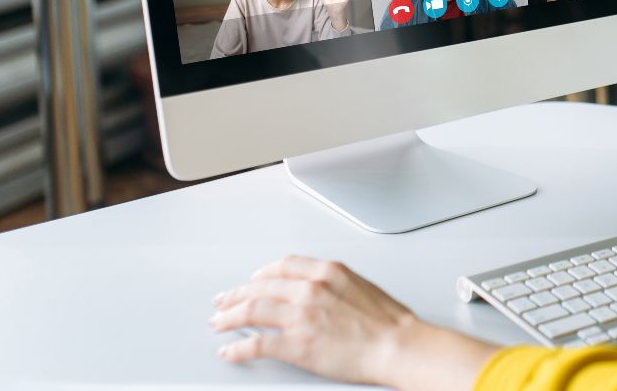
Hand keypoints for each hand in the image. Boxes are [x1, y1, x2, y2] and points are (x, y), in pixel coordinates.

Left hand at [211, 256, 498, 387]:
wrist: (398, 345)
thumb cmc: (388, 322)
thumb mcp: (360, 286)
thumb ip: (333, 284)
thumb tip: (316, 289)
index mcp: (327, 272)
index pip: (282, 265)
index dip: (261, 274)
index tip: (252, 280)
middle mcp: (310, 289)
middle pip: (260, 286)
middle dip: (236, 294)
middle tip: (224, 301)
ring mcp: (301, 316)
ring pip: (252, 311)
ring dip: (229, 317)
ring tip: (219, 323)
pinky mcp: (297, 344)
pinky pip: (257, 344)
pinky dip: (238, 348)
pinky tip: (230, 351)